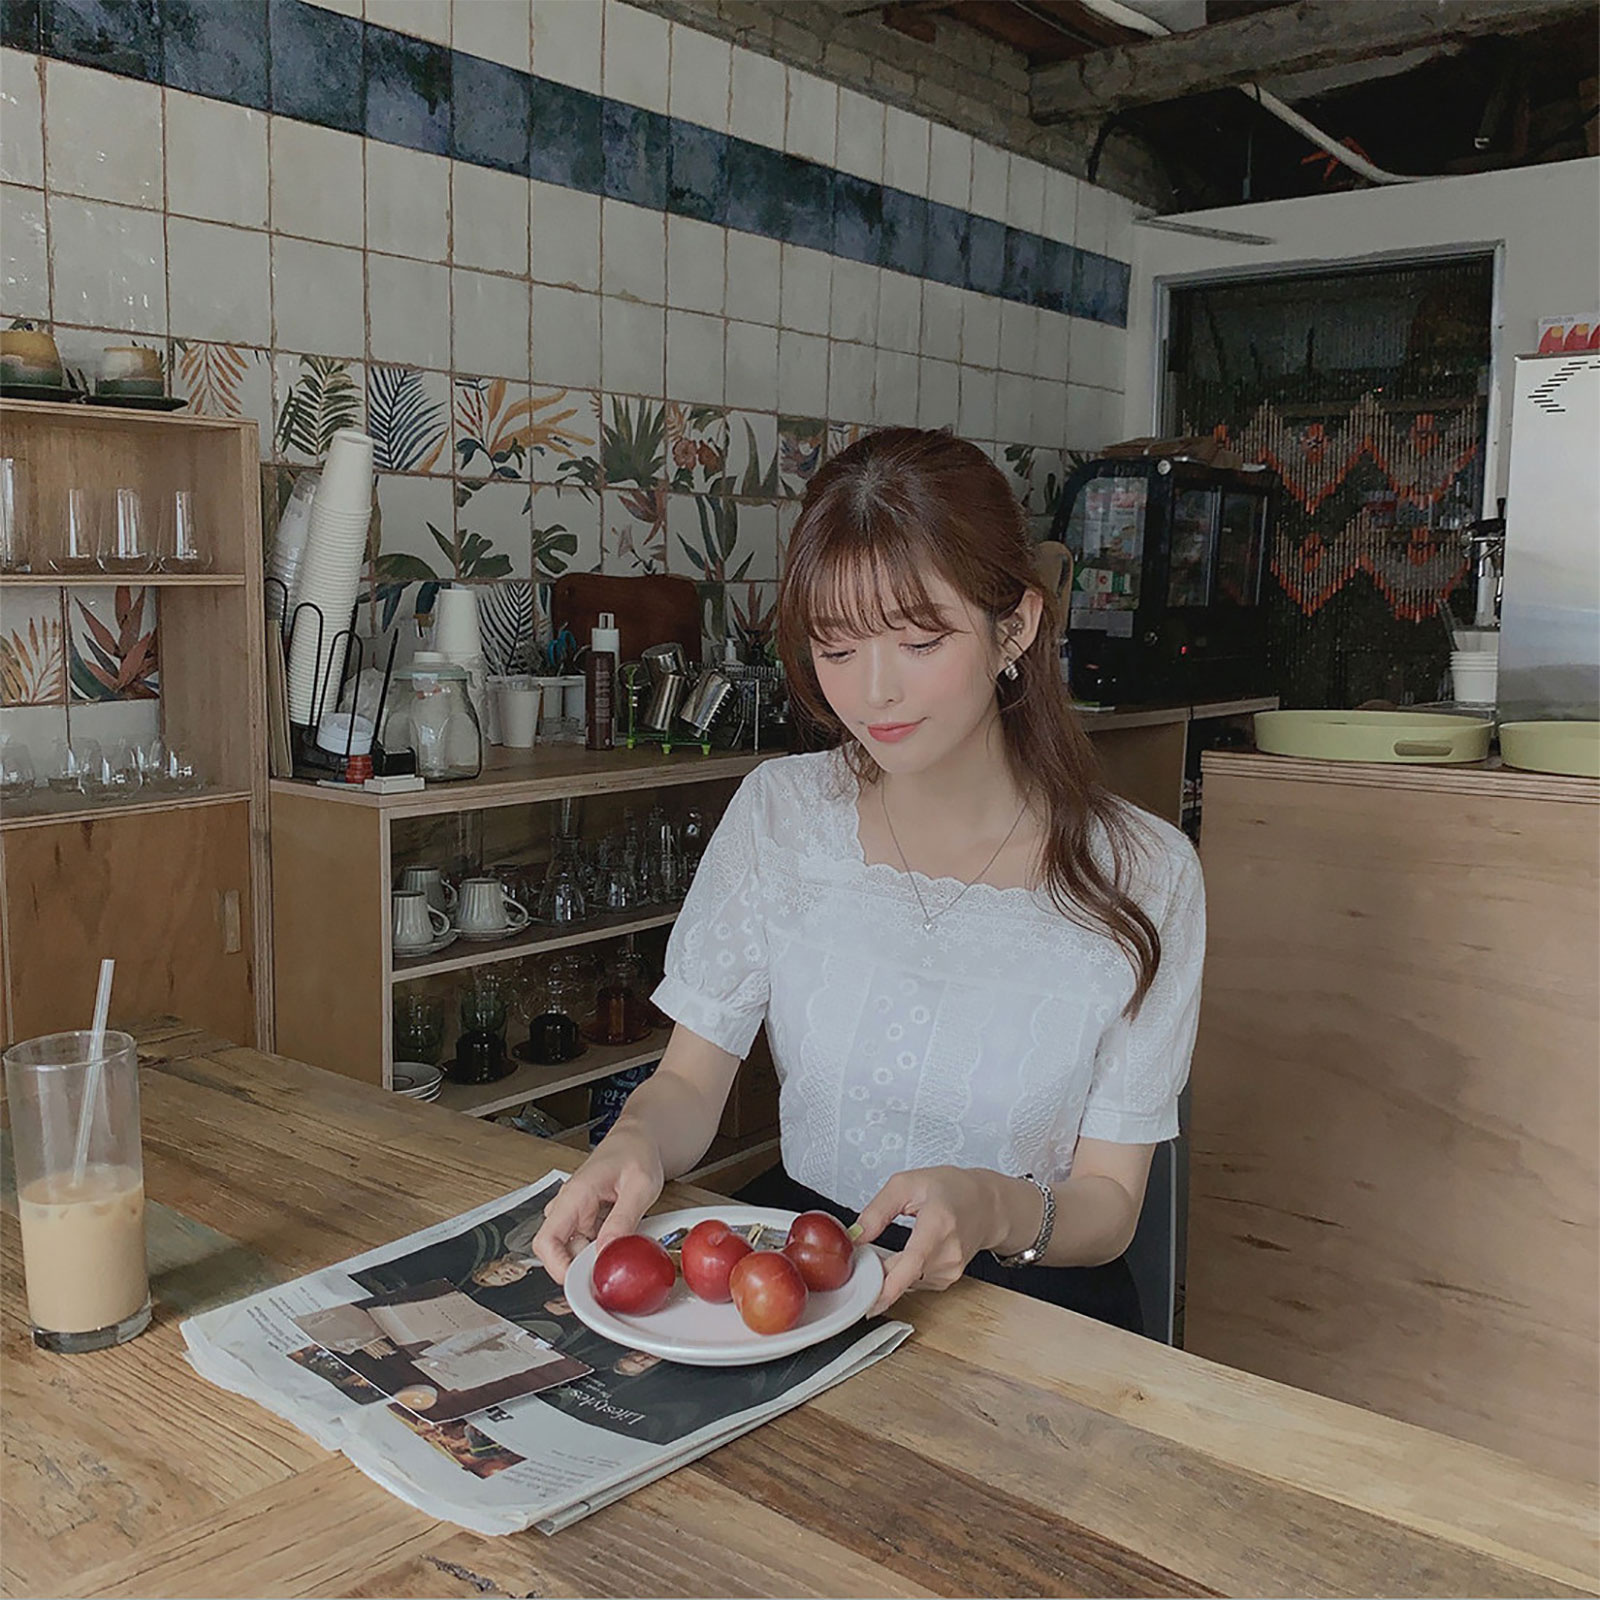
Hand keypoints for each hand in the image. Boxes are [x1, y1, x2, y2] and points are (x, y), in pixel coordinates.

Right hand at [530, 1127, 663, 1284]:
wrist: (637, 1140)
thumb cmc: (636, 1153)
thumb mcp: (641, 1185)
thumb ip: (624, 1219)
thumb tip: (607, 1252)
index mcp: (575, 1195)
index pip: (547, 1240)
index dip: (556, 1267)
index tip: (578, 1284)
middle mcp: (569, 1206)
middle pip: (558, 1251)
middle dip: (582, 1266)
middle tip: (610, 1269)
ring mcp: (575, 1214)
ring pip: (573, 1250)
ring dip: (593, 1258)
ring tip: (620, 1249)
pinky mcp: (585, 1220)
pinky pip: (586, 1244)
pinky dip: (600, 1250)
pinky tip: (620, 1242)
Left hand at [854, 1166, 1034, 1315]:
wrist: (987, 1205)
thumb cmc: (953, 1190)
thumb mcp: (907, 1184)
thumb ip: (877, 1210)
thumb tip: (856, 1237)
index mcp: (938, 1225)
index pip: (912, 1263)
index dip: (887, 1286)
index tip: (867, 1301)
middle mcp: (948, 1254)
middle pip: (902, 1276)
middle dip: (877, 1270)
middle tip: (872, 1249)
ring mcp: (950, 1271)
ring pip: (905, 1280)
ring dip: (892, 1268)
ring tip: (904, 1238)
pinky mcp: (947, 1281)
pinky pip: (914, 1281)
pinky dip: (904, 1270)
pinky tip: (913, 1249)